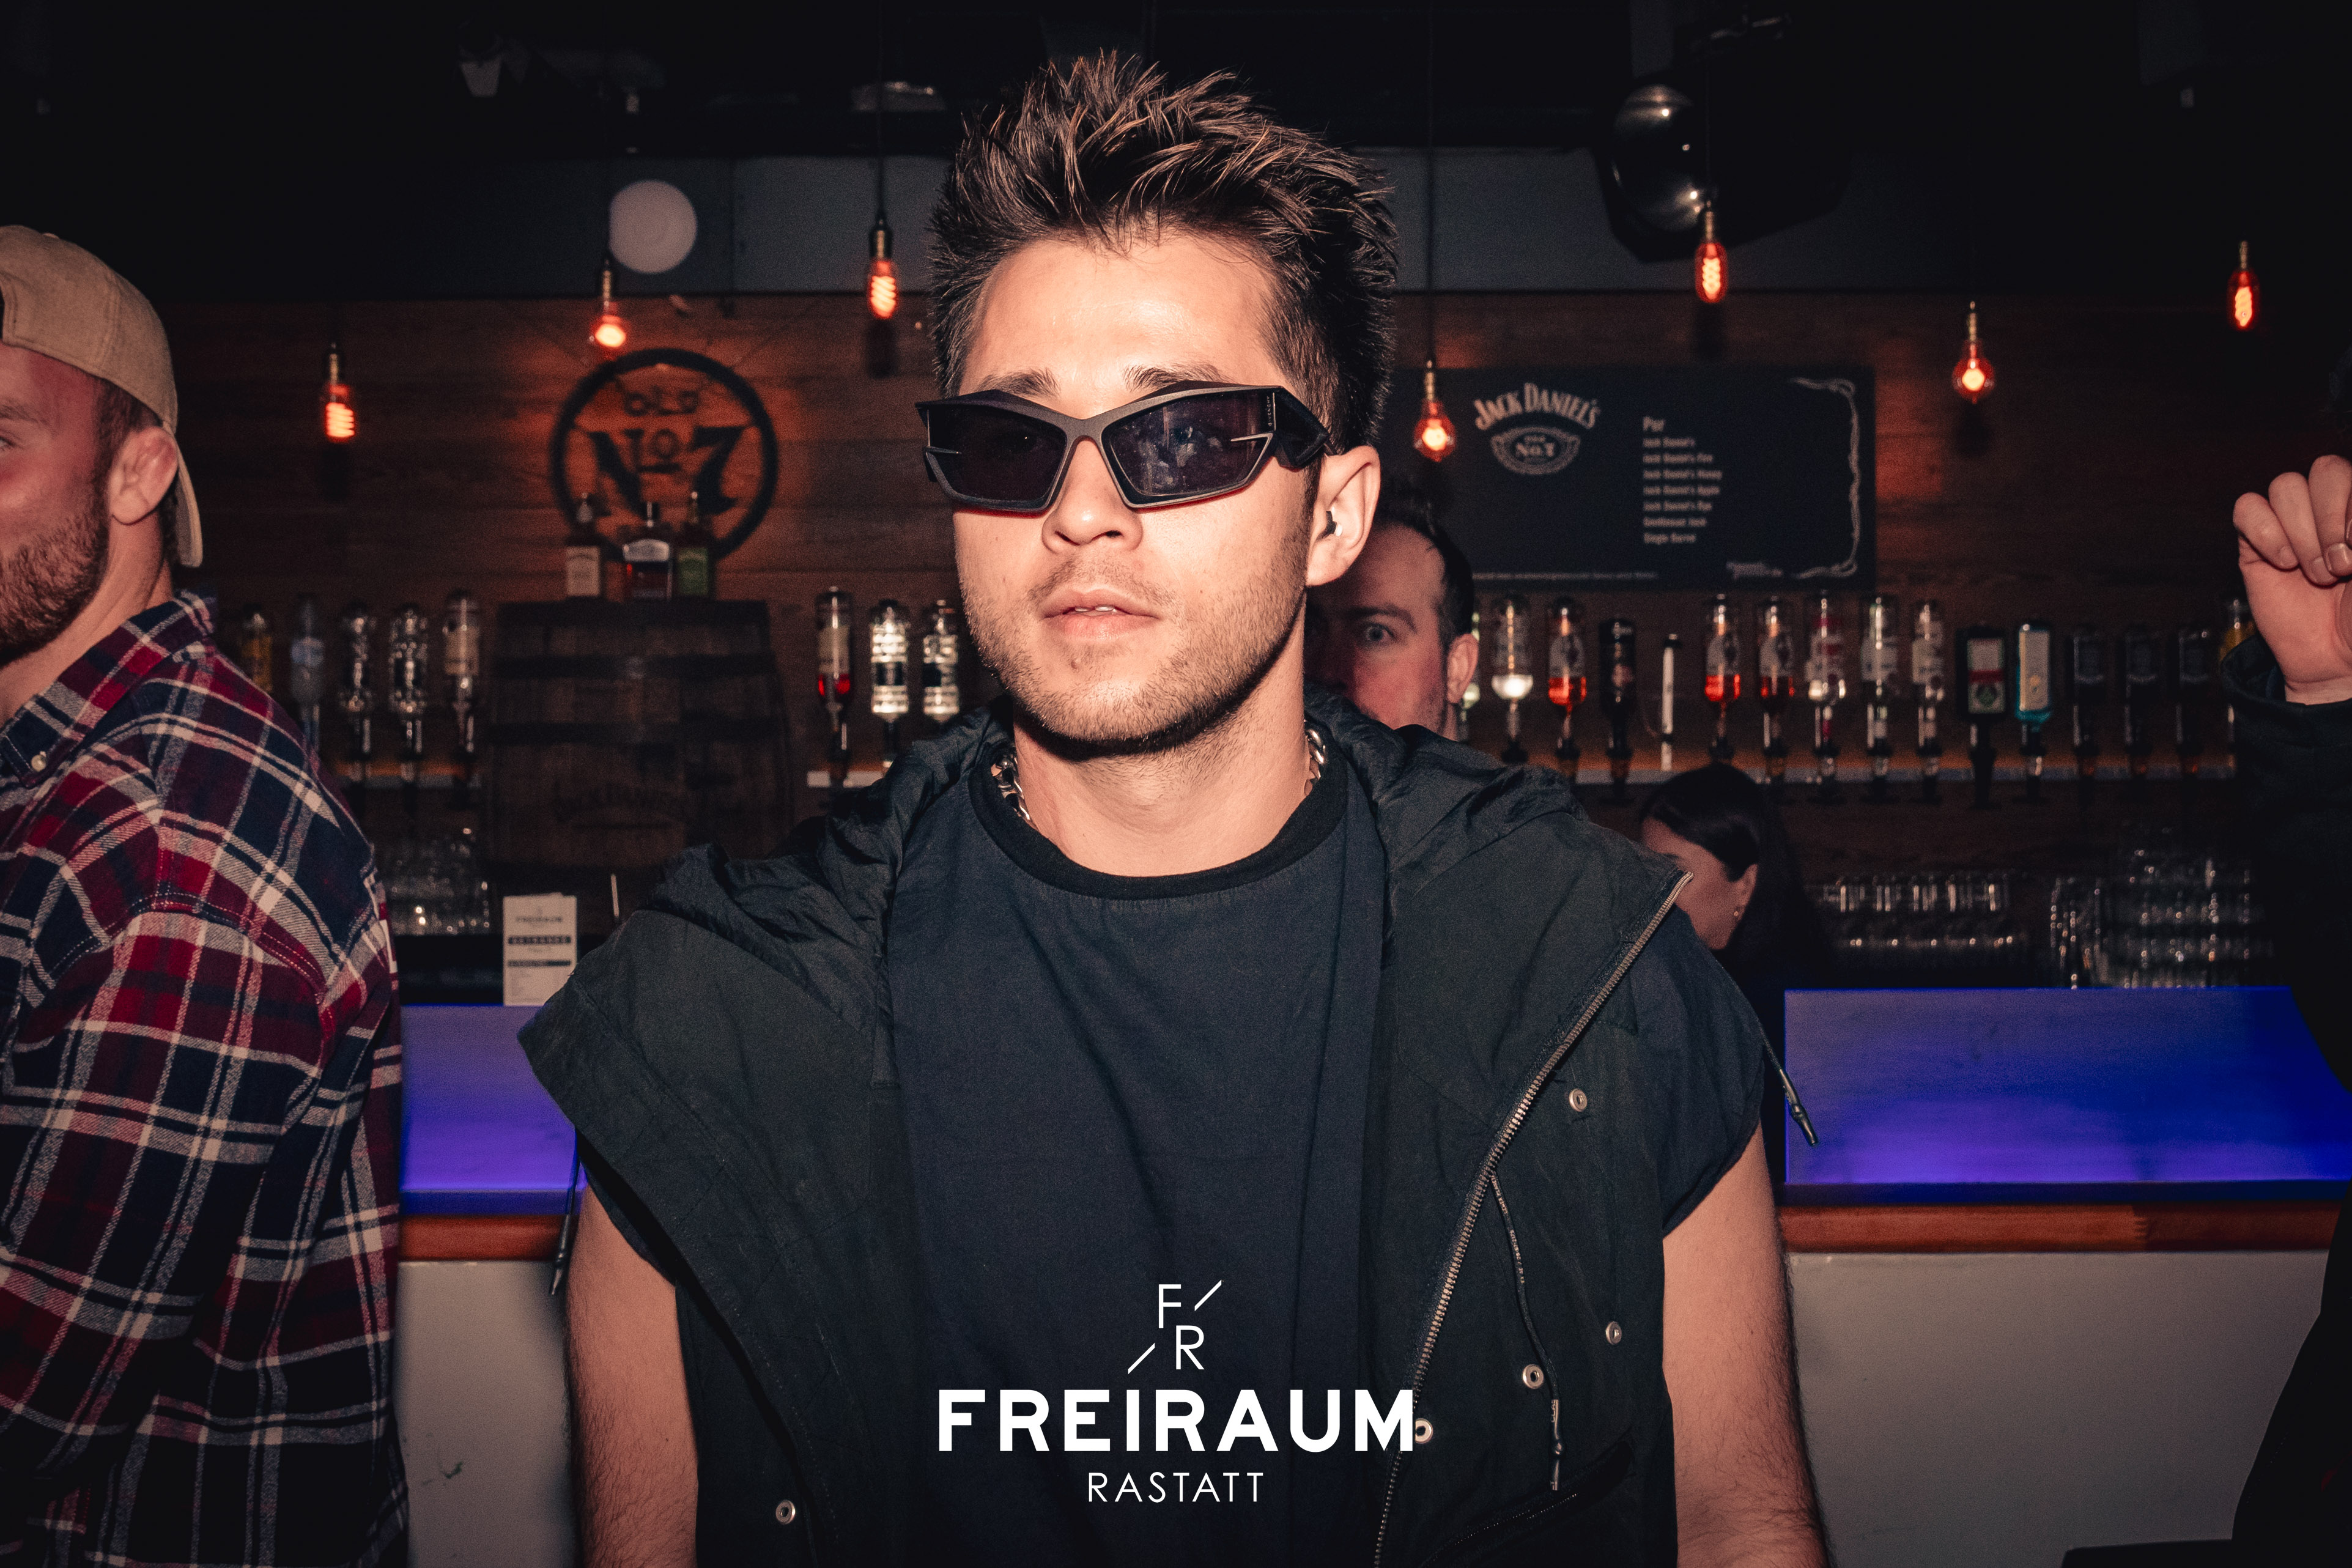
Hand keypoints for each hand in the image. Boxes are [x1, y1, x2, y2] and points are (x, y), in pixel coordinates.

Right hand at [2233, 455, 2351, 703]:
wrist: (2337, 659)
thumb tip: (2345, 524)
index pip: (2350, 474)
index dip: (2350, 508)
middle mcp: (2332, 509)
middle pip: (2324, 470)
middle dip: (2330, 520)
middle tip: (2340, 566)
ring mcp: (2293, 524)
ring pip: (2286, 487)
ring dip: (2301, 534)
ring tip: (2315, 573)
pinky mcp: (2257, 544)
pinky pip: (2247, 508)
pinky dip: (2264, 532)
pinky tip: (2282, 563)